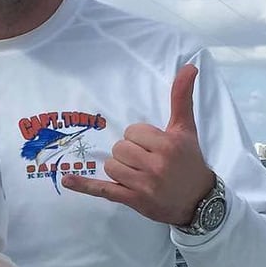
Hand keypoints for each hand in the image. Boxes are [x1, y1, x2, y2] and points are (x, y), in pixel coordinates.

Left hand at [60, 64, 214, 224]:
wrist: (199, 200)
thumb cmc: (189, 161)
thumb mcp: (186, 129)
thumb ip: (182, 97)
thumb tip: (189, 66)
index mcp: (168, 144)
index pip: (133, 131)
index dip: (139, 138)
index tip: (152, 147)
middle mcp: (156, 164)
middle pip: (120, 148)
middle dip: (129, 153)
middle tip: (146, 162)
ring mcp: (143, 184)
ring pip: (111, 166)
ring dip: (120, 169)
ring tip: (139, 174)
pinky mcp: (133, 200)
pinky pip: (103, 190)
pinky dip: (84, 185)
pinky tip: (67, 180)